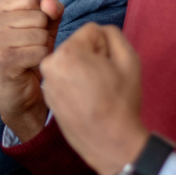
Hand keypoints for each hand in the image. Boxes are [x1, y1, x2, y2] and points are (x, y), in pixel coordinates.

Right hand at [0, 0, 62, 142]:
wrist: (20, 95)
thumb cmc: (30, 57)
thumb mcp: (43, 28)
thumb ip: (50, 11)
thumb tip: (51, 4)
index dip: (40, 16)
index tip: (28, 33)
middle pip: (38, 16)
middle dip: (42, 35)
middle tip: (29, 49)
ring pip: (41, 34)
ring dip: (43, 49)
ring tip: (29, 59)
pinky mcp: (3, 59)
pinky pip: (40, 51)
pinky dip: (41, 61)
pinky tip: (29, 68)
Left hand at [40, 23, 148, 174]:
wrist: (110, 142)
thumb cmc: (121, 102)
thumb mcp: (129, 59)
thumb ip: (112, 34)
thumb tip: (99, 33)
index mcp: (68, 52)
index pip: (92, 32)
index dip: (106, 48)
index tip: (110, 67)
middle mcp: (50, 64)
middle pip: (78, 46)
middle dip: (92, 58)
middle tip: (104, 80)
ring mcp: (46, 82)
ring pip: (71, 63)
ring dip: (83, 71)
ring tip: (95, 92)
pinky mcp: (47, 96)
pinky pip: (64, 79)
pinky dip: (75, 85)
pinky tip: (86, 101)